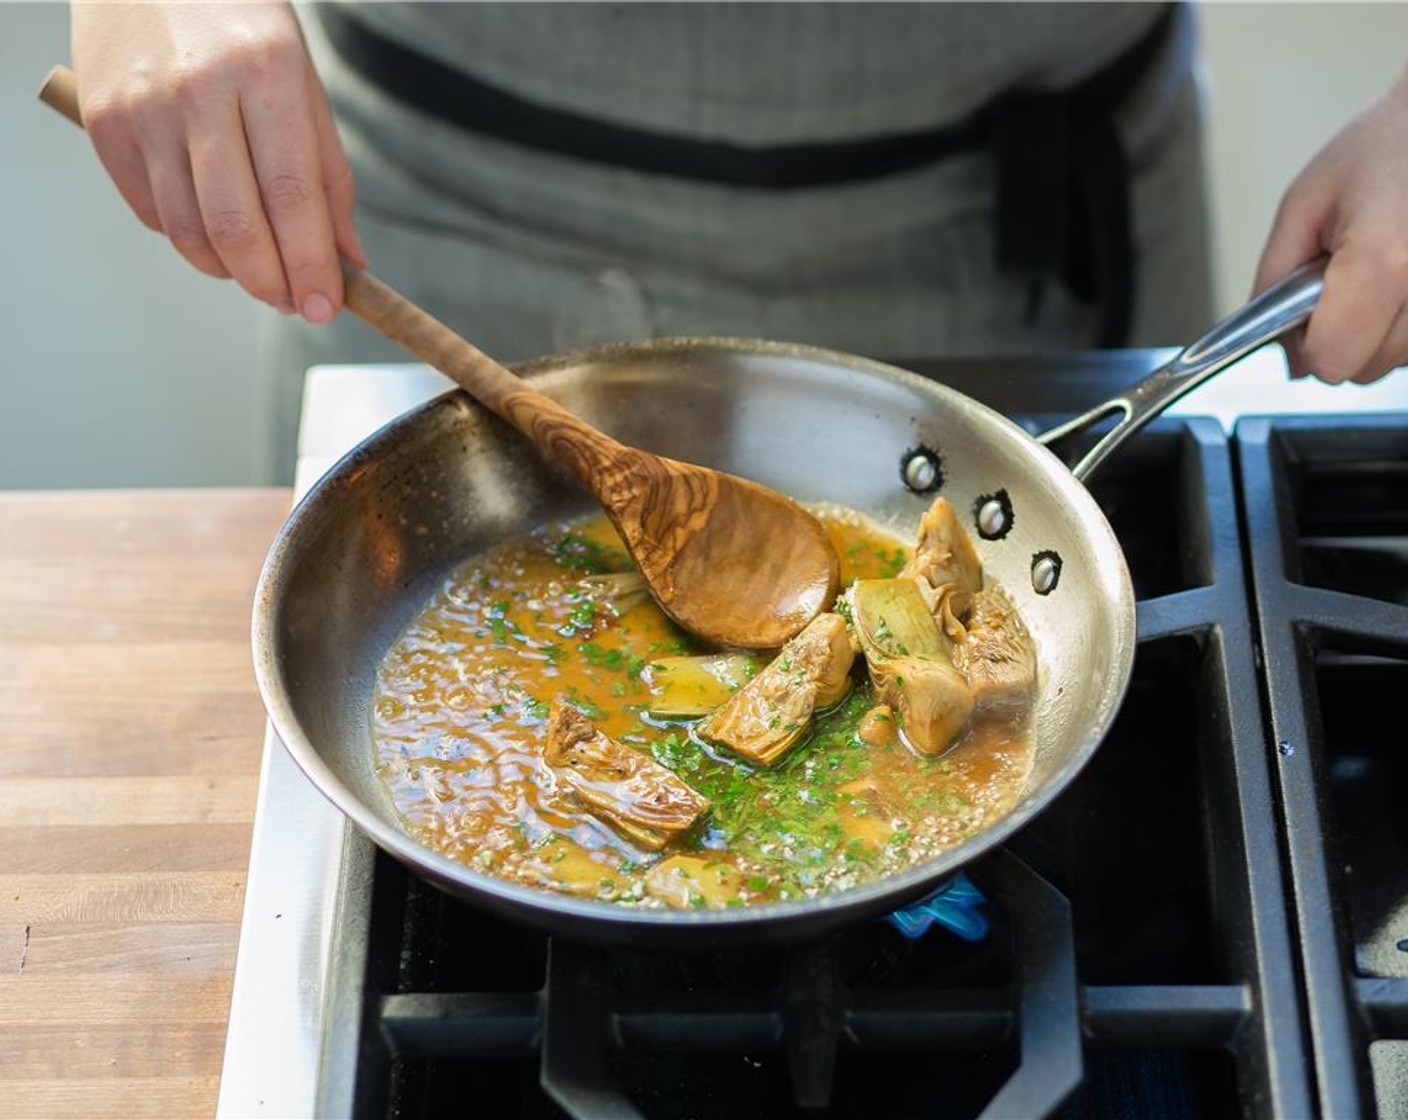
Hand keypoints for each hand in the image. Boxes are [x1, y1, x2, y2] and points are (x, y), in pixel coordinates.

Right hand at [70, 1, 364, 322]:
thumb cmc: (241, 25)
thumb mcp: (304, 86)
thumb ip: (328, 177)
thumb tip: (346, 261)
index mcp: (267, 73)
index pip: (294, 198)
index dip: (311, 267)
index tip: (324, 308)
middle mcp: (200, 91)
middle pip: (236, 227)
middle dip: (271, 284)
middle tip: (293, 302)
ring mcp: (143, 108)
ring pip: (189, 233)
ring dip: (229, 271)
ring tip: (257, 270)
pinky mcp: (102, 122)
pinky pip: (151, 214)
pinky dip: (189, 240)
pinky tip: (212, 228)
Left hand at [1255, 65, 1407, 383]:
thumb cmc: (1386, 146)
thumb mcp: (1304, 206)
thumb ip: (1275, 282)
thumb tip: (1277, 347)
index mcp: (1383, 261)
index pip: (1330, 361)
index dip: (1306, 344)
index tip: (1304, 314)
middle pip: (1364, 368)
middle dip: (1341, 334)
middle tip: (1345, 277)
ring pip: (1396, 360)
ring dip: (1376, 329)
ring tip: (1381, 267)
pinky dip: (1402, 321)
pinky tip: (1400, 277)